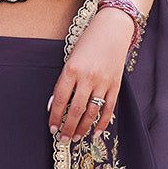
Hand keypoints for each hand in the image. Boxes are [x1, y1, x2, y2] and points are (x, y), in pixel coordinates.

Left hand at [47, 7, 132, 141]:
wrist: (113, 29)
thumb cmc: (88, 42)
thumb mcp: (70, 58)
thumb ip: (64, 81)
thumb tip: (54, 105)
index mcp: (72, 69)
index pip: (59, 100)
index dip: (54, 117)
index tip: (52, 128)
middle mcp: (87, 77)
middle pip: (75, 110)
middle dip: (68, 127)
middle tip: (63, 139)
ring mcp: (103, 82)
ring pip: (91, 112)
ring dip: (83, 128)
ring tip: (76, 137)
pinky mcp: (116, 85)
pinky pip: (109, 108)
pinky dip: (102, 123)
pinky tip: (95, 132)